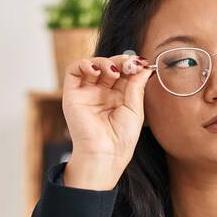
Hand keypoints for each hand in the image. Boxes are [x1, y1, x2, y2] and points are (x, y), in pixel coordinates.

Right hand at [61, 52, 153, 189]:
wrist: (104, 154)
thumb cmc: (121, 139)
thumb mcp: (135, 109)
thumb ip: (137, 86)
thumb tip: (144, 67)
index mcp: (117, 98)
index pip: (123, 73)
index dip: (131, 65)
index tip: (142, 64)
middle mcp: (101, 94)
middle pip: (109, 66)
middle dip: (120, 61)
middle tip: (130, 64)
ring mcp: (86, 93)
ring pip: (92, 65)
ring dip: (104, 61)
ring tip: (113, 70)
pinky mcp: (72, 95)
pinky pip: (73, 71)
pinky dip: (83, 64)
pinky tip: (95, 69)